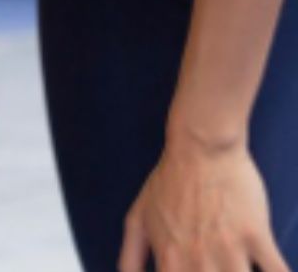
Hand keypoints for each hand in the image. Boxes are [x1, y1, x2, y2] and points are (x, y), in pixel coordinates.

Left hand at [118, 139, 289, 271]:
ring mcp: (228, 250)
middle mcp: (197, 262)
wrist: (200, 149)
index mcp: (170, 262)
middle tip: (220, 271)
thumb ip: (131, 258)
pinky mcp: (255, 236)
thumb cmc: (168, 183)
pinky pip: (277, 271)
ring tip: (244, 270)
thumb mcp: (136, 219)